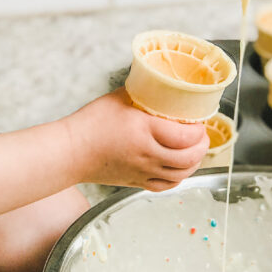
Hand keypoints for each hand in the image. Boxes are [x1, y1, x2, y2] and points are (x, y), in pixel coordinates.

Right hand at [67, 88, 208, 190]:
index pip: (184, 136)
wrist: (70, 151)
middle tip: (201, 135)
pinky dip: (178, 178)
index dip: (198, 130)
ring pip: (180, 175)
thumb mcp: (118, 99)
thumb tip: (159, 85)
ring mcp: (142, 171)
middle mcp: (146, 154)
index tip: (199, 122)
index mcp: (143, 130)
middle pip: (188, 158)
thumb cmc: (89, 124)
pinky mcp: (136, 182)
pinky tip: (179, 169)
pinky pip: (165, 186)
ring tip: (194, 151)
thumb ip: (142, 93)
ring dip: (194, 163)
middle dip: (201, 146)